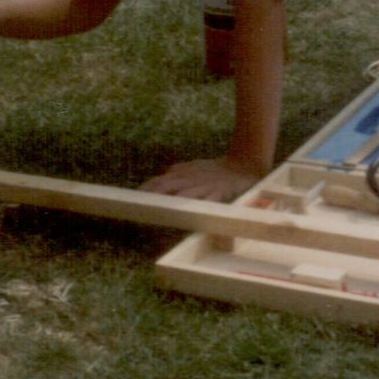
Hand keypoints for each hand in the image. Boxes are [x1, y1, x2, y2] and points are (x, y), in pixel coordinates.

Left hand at [141, 157, 260, 202]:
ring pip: (184, 194)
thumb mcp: (195, 167)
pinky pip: (207, 201)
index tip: (133, 198)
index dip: (147, 188)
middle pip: (167, 186)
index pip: (160, 181)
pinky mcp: (219, 193)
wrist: (244, 165)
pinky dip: (198, 206)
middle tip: (138, 205)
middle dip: (152, 195)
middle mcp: (191, 179)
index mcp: (184, 173)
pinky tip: (189, 213)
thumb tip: (162, 175)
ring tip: (157, 211)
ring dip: (170, 202)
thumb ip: (179, 171)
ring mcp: (205, 186)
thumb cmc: (217, 170)